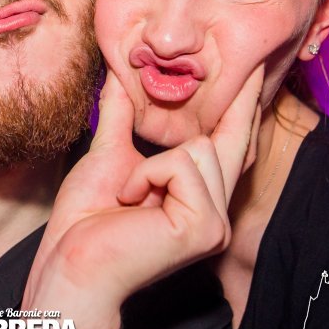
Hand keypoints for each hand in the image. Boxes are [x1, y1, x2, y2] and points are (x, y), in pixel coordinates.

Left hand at [27, 62, 264, 309]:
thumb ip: (122, 112)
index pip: (232, 140)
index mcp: (200, 196)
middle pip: (223, 136)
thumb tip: (120, 71)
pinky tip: (131, 202)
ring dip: (150, 165)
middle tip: (218, 96)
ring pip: (198, 147)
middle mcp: (216, 211)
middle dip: (214, 114)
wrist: (69, 263)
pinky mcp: (205, 227)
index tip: (259, 65)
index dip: (246, 103)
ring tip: (129, 195)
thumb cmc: (86, 220)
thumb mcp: (110, 152)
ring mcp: (214, 223)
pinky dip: (147, 176)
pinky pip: (180, 165)